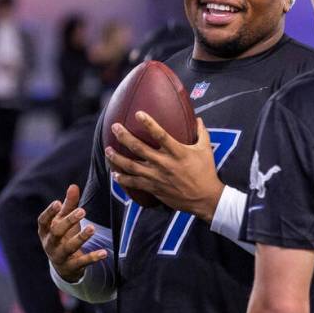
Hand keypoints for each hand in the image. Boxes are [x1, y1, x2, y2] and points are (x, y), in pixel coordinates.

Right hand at [37, 185, 107, 282]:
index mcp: (45, 231)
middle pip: (57, 232)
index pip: (43, 221)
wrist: (62, 266)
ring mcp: (59, 256)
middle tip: (82, 211)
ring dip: (81, 237)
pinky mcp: (71, 267)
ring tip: (92, 228)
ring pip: (69, 247)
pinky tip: (104, 252)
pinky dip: (93, 257)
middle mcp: (50, 244)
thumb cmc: (62, 236)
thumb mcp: (63, 221)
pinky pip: (82, 262)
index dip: (49, 212)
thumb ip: (68, 205)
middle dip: (69, 221)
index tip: (58, 202)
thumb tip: (73, 186)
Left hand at [106, 113, 223, 218]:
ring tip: (107, 150)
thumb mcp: (206, 150)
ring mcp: (157, 177)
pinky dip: (123, 179)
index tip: (138, 113)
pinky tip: (115, 174)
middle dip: (125, 137)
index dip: (148, 124)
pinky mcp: (154, 188)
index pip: (161, 135)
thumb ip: (201, 132)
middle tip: (114, 127)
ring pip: (132, 167)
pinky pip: (135, 184)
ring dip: (118, 159)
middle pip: (140, 149)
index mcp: (178, 152)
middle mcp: (165, 163)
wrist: (205, 198)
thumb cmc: (206, 172)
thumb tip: (198, 119)